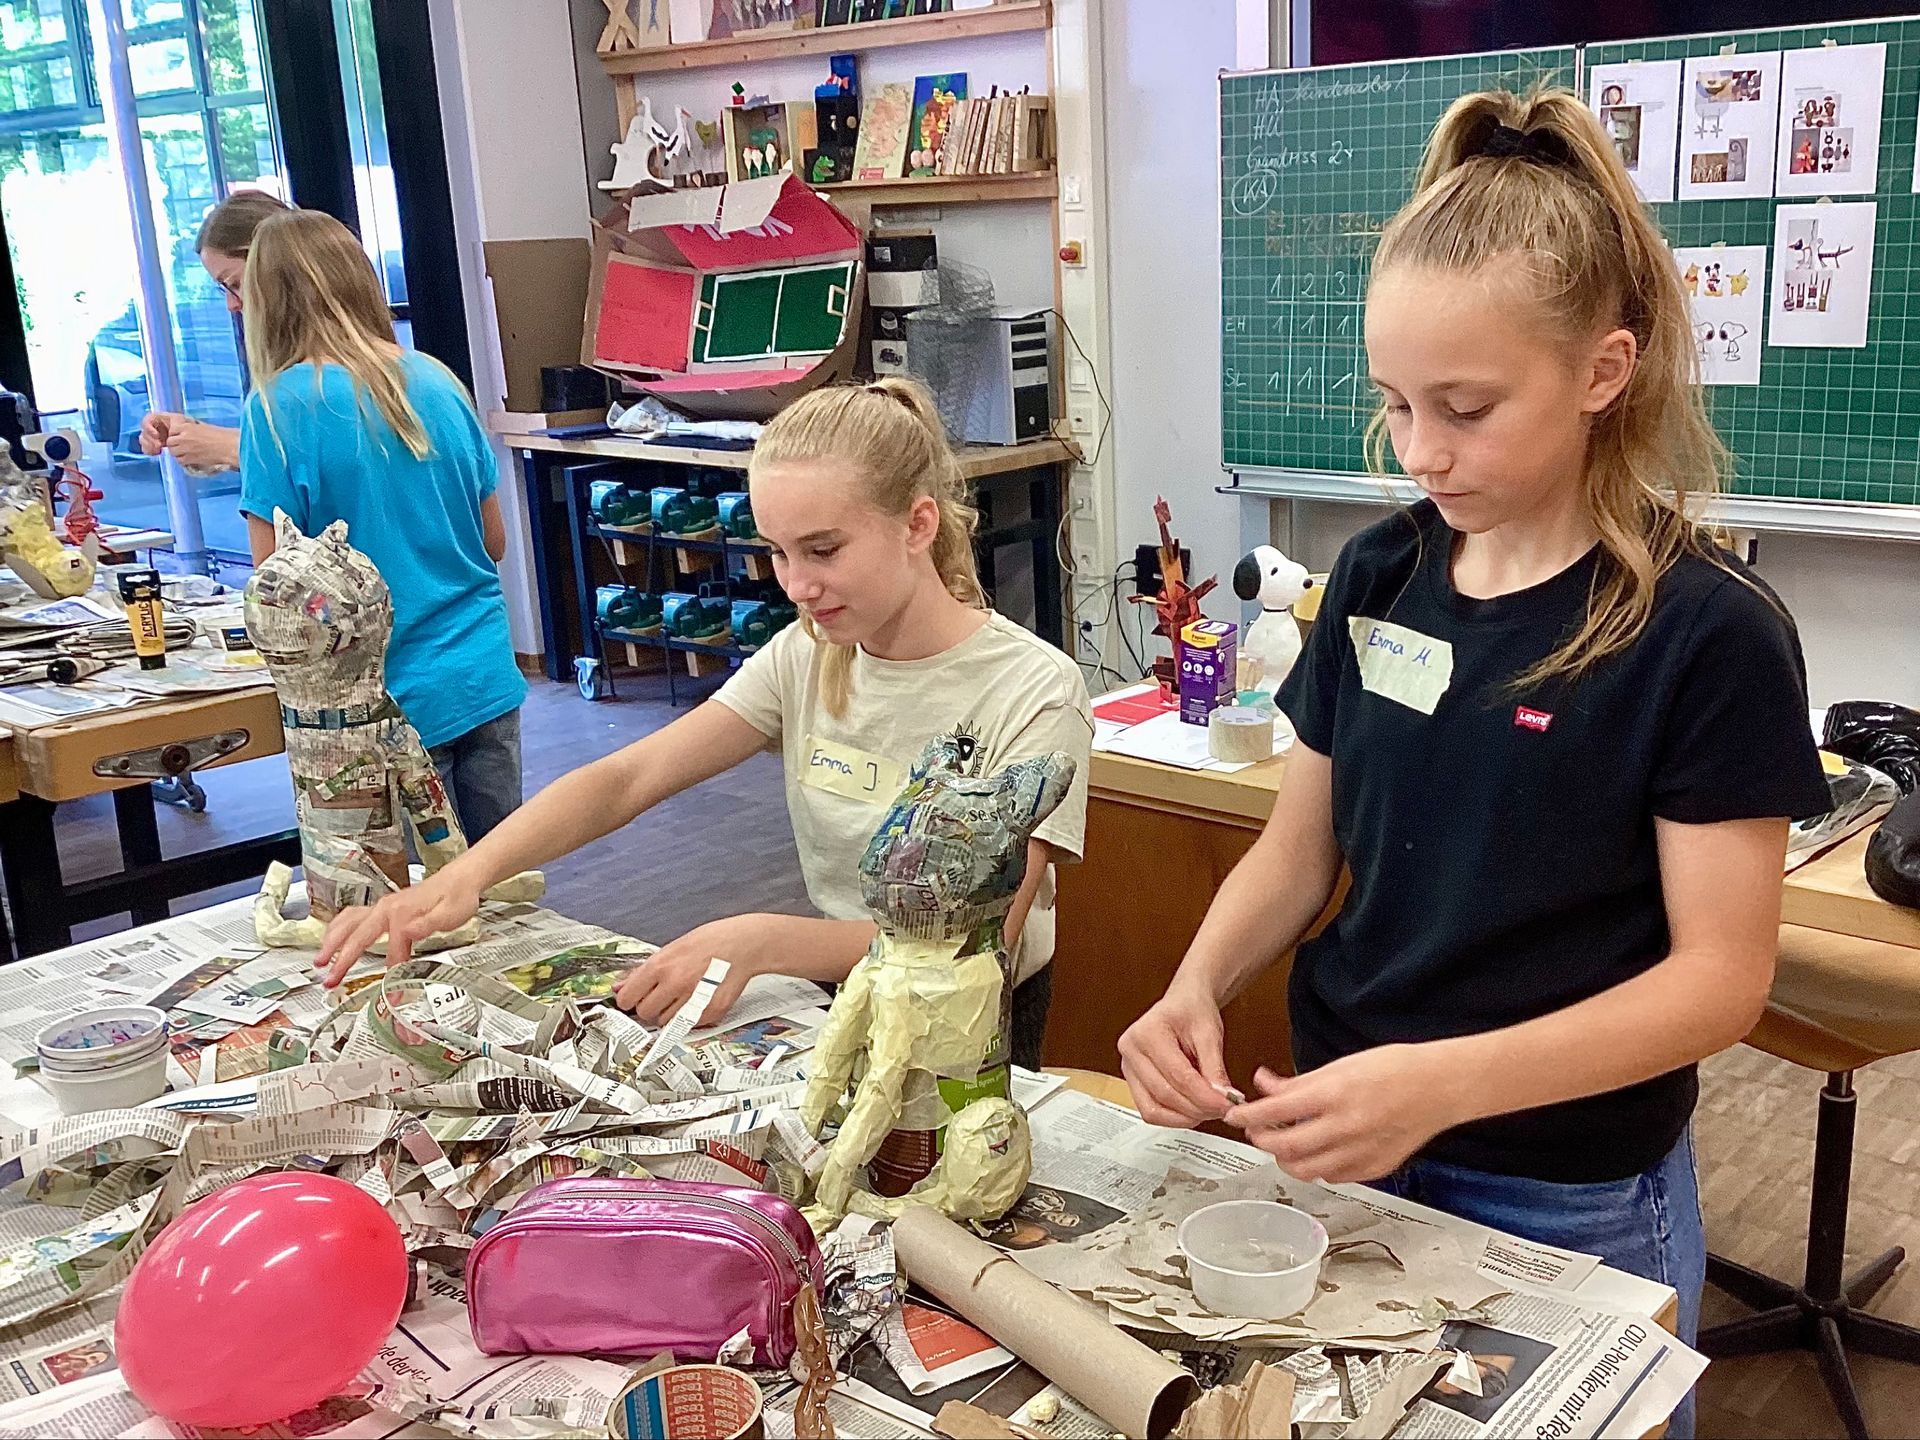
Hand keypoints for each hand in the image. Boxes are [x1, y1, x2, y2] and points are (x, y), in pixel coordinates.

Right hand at [138, 411, 183, 456]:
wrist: (188, 438)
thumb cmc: (185, 426)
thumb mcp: (181, 420)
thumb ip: (176, 421)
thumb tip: (171, 431)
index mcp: (157, 419)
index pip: (147, 421)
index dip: (148, 428)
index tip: (156, 435)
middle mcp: (152, 427)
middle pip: (144, 432)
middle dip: (150, 440)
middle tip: (159, 446)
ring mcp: (151, 436)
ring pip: (143, 440)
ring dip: (149, 446)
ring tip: (158, 450)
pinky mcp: (152, 444)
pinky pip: (145, 448)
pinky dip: (149, 451)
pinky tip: (156, 453)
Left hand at [164, 418, 238, 473]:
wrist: (228, 447)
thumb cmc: (220, 436)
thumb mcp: (203, 427)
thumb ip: (191, 428)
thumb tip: (184, 430)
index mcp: (187, 427)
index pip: (172, 430)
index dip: (175, 434)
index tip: (181, 437)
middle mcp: (183, 438)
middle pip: (170, 442)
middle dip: (175, 444)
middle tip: (183, 446)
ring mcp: (186, 449)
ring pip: (173, 452)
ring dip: (178, 453)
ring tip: (187, 453)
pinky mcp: (190, 459)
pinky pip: (180, 461)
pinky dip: (183, 461)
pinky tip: (191, 459)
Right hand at [315, 870, 482, 986]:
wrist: (459, 879)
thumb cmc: (457, 897)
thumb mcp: (450, 914)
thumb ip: (427, 925)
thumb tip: (407, 932)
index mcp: (401, 912)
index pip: (392, 948)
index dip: (391, 972)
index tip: (391, 992)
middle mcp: (386, 907)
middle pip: (356, 934)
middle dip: (340, 957)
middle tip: (329, 979)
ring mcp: (382, 907)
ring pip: (348, 922)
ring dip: (331, 941)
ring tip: (321, 961)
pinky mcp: (382, 909)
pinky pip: (352, 917)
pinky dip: (338, 929)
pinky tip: (332, 939)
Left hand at [613, 915, 766, 1024]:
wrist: (744, 944)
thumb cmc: (709, 942)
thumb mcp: (671, 949)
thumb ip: (643, 972)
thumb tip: (621, 987)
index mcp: (661, 966)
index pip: (627, 998)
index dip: (629, 999)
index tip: (633, 998)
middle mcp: (675, 984)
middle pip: (645, 1013)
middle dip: (649, 1006)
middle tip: (661, 995)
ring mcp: (693, 1000)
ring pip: (665, 1022)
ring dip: (669, 1013)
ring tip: (683, 995)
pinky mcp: (710, 1012)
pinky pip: (687, 1025)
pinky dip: (688, 1016)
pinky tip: (697, 998)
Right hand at [1118, 980, 1235, 1126]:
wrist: (1183, 1003)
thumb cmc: (1192, 1010)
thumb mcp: (1209, 1033)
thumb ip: (1215, 1069)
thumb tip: (1223, 1099)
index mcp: (1147, 1032)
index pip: (1178, 1076)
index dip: (1205, 1096)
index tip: (1227, 1104)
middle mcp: (1131, 1051)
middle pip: (1165, 1095)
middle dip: (1198, 1109)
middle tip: (1223, 1109)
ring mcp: (1128, 1068)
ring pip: (1154, 1109)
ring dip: (1184, 1117)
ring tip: (1209, 1110)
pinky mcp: (1133, 1082)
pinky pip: (1150, 1110)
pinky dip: (1173, 1116)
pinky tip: (1193, 1110)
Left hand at [1226, 1049, 1464, 1184]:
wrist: (1439, 1087)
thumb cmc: (1395, 1068)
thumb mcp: (1340, 1065)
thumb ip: (1298, 1082)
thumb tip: (1263, 1086)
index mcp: (1334, 1095)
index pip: (1275, 1113)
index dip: (1247, 1116)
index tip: (1233, 1115)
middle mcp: (1345, 1128)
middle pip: (1284, 1148)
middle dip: (1261, 1140)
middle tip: (1255, 1131)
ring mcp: (1361, 1153)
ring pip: (1305, 1170)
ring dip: (1285, 1159)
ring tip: (1281, 1144)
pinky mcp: (1373, 1169)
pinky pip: (1332, 1177)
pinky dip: (1315, 1168)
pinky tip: (1314, 1153)